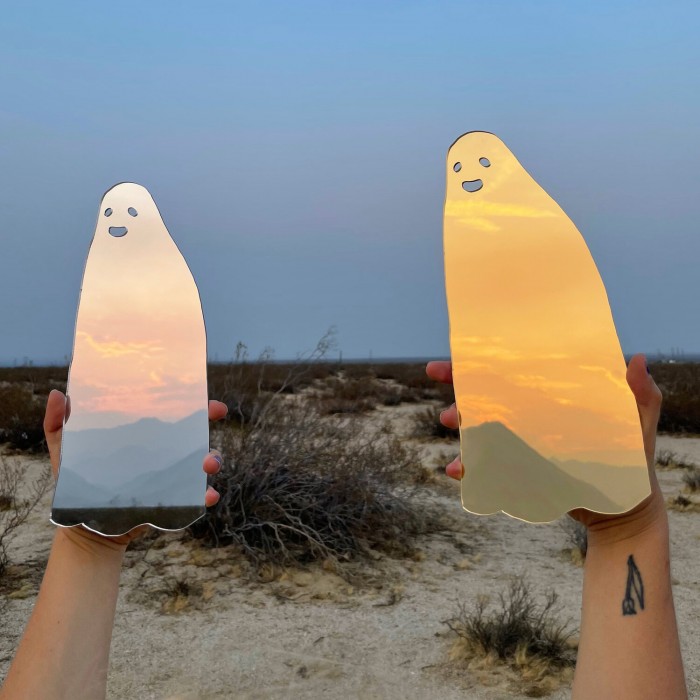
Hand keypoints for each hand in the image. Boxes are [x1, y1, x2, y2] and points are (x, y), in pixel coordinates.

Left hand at [44, 390, 227, 548]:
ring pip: (203, 462)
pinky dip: (207, 496)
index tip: (203, 395)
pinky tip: (208, 496)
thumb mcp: (63, 450)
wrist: (83, 527)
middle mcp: (162, 452)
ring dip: (213, 459)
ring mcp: (171, 476)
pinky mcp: (172, 501)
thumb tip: (56, 393)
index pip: (170, 411)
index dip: (190, 401)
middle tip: (214, 415)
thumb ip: (57, 423)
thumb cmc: (75, 483)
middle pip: (194, 431)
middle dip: (208, 421)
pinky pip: (196, 498)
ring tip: (207, 464)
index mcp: (142, 434)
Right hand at [426, 354, 666, 538]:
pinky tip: (457, 470)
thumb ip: (642, 394)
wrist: (625, 509)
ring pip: (480, 426)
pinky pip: (485, 468)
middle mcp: (531, 416)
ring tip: (452, 422)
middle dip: (458, 383)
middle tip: (439, 375)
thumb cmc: (633, 458)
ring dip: (460, 421)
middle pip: (487, 393)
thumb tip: (638, 358)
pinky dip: (467, 468)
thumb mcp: (640, 422)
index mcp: (551, 397)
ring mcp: (521, 443)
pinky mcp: (517, 471)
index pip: (515, 371)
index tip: (457, 353)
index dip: (486, 359)